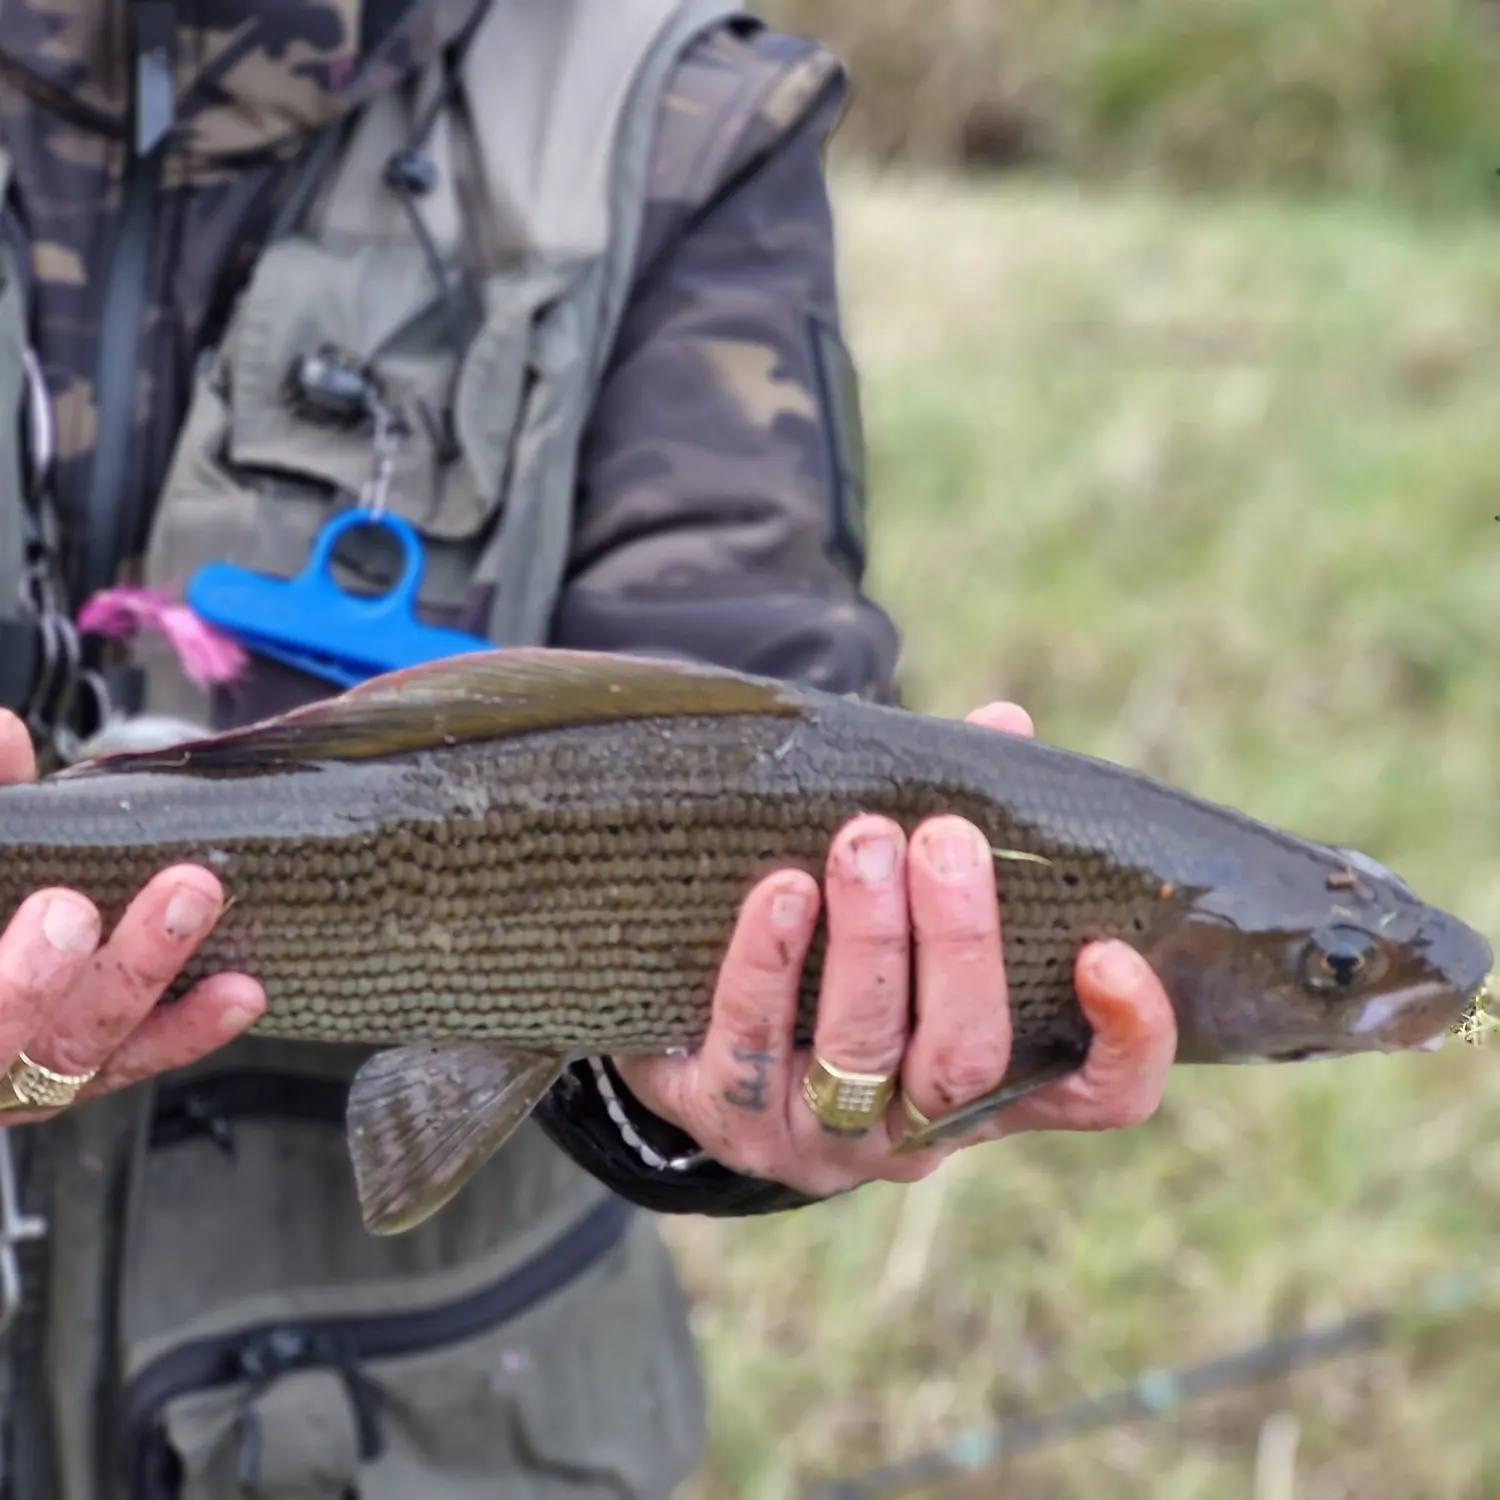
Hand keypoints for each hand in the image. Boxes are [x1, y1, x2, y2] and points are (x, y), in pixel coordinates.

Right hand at [0, 711, 265, 1123]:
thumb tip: (6, 733)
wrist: (9, 956)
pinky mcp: (96, 1071)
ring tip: (191, 897)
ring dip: (142, 972)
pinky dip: (192, 1027)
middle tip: (75, 910)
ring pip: (83, 1046)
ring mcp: (32, 1073)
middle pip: (8, 1034)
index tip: (55, 906)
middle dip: (41, 980)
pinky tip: (241, 991)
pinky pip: (144, 1056)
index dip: (6, 980)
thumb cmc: (1, 891)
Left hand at [615, 702, 1178, 1196]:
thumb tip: (1003, 724)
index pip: (1101, 1094)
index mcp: (995, 1079)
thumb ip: (963, 824)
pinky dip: (770, 965)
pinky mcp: (737, 1125)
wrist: (701, 1040)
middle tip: (946, 839)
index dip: (1127, 1038)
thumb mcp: (907, 903)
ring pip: (866, 1049)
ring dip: (870, 939)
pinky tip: (783, 890)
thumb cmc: (835, 955)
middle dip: (961, 943)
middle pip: (969, 1058)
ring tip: (863, 841)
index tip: (1106, 949)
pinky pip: (754, 1048)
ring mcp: (829, 1139)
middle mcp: (924, 1127)